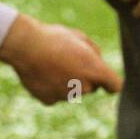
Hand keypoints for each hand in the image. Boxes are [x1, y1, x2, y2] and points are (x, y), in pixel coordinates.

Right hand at [0, 14, 122, 103]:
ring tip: (52, 63)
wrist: (24, 46)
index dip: (110, 82)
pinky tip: (42, 73)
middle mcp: (84, 87)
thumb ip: (94, 53)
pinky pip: (55, 96)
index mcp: (95, 70)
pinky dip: (51, 87)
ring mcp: (66, 96)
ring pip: (73, 91)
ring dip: (67, 82)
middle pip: (92, 87)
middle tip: (68, 60)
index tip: (106, 81)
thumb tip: (98, 64)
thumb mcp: (79, 37)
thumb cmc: (54, 38)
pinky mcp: (50, 101)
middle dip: (85, 77)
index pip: (115, 86)